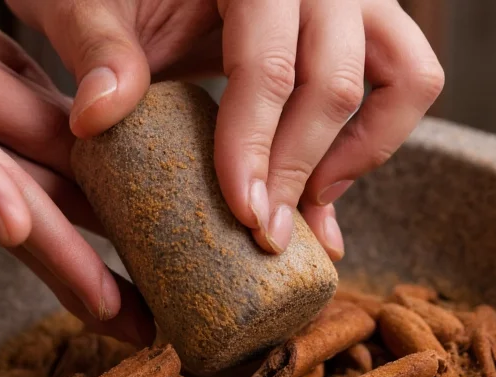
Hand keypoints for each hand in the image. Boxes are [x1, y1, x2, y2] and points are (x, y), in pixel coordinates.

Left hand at [7, 0, 443, 259]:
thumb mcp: (87, 2)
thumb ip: (97, 47)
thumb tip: (100, 115)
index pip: (269, 64)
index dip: (256, 147)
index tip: (243, 214)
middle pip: (338, 84)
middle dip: (299, 172)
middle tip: (264, 234)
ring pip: (406, 78)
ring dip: (358, 156)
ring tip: (303, 206)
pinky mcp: (365, 25)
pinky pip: (408, 81)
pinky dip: (375, 142)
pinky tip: (322, 189)